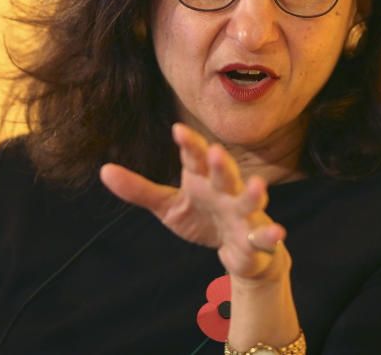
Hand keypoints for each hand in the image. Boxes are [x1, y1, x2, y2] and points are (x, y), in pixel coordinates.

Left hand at [100, 123, 287, 280]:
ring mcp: (243, 214)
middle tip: (214, 150)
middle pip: (224, 174)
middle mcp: (225, 191)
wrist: (239, 250)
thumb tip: (103, 170)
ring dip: (253, 193)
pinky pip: (265, 236)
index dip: (189, 144)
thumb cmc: (203, 218)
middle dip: (220, 164)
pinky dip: (271, 234)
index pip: (195, 157)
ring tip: (258, 185)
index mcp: (203, 179)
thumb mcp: (168, 206)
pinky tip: (277, 232)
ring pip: (249, 201)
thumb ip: (139, 190)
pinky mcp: (256, 239)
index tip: (177, 130)